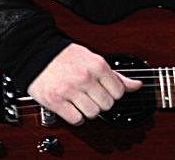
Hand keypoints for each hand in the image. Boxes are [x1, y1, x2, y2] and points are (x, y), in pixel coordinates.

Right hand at [26, 43, 142, 124]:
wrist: (37, 53)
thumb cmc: (67, 57)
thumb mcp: (95, 60)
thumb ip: (116, 75)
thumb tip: (137, 85)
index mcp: (98, 66)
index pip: (119, 92)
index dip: (113, 94)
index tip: (107, 92)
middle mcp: (85, 78)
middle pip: (107, 105)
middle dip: (102, 103)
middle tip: (94, 97)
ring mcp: (70, 90)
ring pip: (93, 113)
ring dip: (90, 111)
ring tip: (83, 103)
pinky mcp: (56, 101)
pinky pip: (76, 119)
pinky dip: (77, 118)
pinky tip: (73, 109)